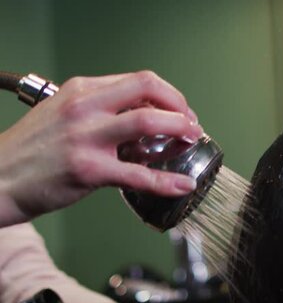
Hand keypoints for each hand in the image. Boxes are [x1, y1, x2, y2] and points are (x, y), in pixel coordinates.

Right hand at [0, 71, 203, 225]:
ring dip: (179, 130)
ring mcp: (86, 137)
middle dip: (180, 107)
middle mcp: (85, 107)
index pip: (139, 80)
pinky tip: (182, 184)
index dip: (169, 95)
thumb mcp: (65, 114)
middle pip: (149, 90)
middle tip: (191, 124)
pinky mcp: (89, 169)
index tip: (180, 109)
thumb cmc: (33, 150)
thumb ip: (103, 112)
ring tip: (191, 141)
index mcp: (83, 91)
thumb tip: (148, 124)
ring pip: (148, 122)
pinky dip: (167, 180)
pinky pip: (139, 174)